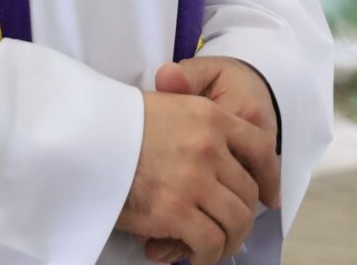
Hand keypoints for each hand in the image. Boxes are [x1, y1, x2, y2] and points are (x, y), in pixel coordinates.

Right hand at [119, 90, 271, 264]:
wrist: (85, 137)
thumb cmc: (119, 124)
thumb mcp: (167, 106)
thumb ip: (199, 127)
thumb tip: (219, 159)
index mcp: (210, 116)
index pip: (261, 147)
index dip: (270, 177)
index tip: (269, 197)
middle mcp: (210, 146)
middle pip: (248, 192)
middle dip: (242, 217)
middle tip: (229, 230)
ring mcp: (195, 179)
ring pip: (237, 221)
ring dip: (229, 241)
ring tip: (214, 248)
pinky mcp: (176, 210)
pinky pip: (210, 242)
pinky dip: (207, 255)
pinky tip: (195, 256)